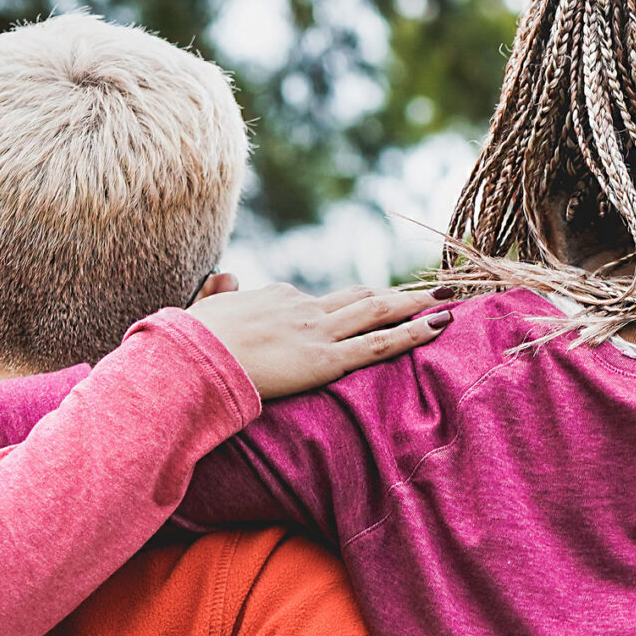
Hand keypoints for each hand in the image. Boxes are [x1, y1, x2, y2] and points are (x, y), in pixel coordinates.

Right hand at [187, 281, 449, 399]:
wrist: (187, 359)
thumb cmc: (187, 343)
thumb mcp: (203, 310)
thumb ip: (219, 292)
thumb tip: (226, 275)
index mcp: (275, 296)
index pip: (318, 301)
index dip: (348, 306)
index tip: (371, 305)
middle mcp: (302, 306)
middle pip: (359, 296)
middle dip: (396, 294)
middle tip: (430, 289)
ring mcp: (316, 331)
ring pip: (378, 311)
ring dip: (416, 304)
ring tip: (448, 299)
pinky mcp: (324, 360)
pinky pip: (378, 345)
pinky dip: (412, 333)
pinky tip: (439, 325)